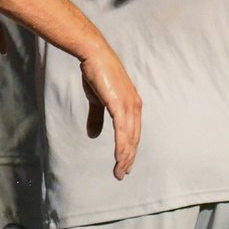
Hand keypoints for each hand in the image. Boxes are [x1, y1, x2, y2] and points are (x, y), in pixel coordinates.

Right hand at [79, 47, 141, 179]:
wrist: (94, 54)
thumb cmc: (96, 74)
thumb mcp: (97, 99)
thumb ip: (96, 118)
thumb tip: (93, 135)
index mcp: (132, 104)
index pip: (133, 132)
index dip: (130, 149)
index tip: (125, 163)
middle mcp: (134, 106)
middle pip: (134, 138)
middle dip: (129, 158)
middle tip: (122, 173)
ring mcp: (129, 105)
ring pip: (129, 138)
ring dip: (125, 157)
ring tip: (120, 172)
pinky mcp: (119, 104)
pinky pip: (122, 131)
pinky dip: (122, 147)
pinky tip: (119, 158)